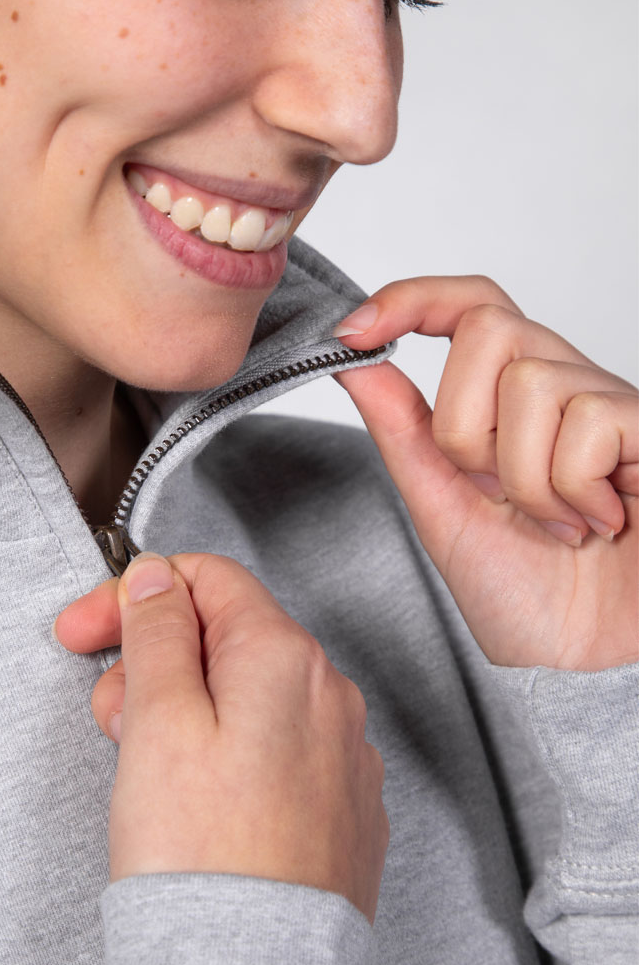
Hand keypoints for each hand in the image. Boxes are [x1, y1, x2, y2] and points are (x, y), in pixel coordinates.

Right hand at [56, 552, 387, 922]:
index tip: (89, 629)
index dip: (135, 595)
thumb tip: (157, 579)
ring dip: (185, 708)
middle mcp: (329, 697)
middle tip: (115, 717)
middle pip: (225, 636)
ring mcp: (340, 754)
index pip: (208, 579)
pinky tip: (194, 799)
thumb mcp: (158, 721)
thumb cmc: (205, 858)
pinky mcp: (337, 805)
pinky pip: (274, 747)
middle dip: (155, 661)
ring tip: (148, 770)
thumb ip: (157, 632)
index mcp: (285, 659)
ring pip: (247, 694)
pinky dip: (226, 751)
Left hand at [333, 275, 637, 669]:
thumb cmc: (527, 596)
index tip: (355, 331)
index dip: (413, 299)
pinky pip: (588, 421)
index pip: (469, 306)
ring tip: (555, 523)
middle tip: (493, 490)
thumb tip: (354, 363)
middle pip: (490, 326)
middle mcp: (562, 388)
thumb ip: (403, 432)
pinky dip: (573, 490)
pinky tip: (597, 524)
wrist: (582, 665)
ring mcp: (610, 406)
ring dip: (524, 475)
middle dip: (466, 423)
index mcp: (510, 402)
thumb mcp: (442, 507)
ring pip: (532, 382)